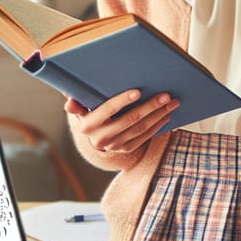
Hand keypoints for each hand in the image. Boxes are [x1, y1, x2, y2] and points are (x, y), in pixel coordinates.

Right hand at [64, 90, 179, 152]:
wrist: (92, 136)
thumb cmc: (88, 112)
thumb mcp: (80, 107)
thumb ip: (76, 103)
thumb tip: (68, 100)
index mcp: (88, 124)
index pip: (107, 110)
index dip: (122, 101)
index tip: (138, 91)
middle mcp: (101, 137)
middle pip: (129, 120)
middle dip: (149, 106)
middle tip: (165, 95)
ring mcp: (115, 145)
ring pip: (140, 129)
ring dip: (158, 115)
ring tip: (172, 103)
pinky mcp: (126, 149)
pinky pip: (144, 137)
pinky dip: (157, 126)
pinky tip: (167, 115)